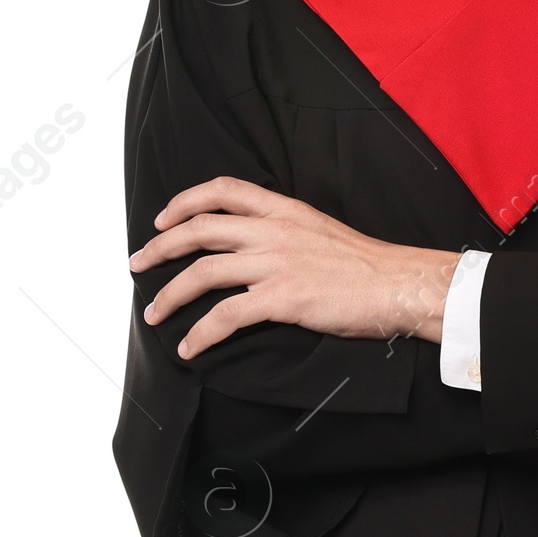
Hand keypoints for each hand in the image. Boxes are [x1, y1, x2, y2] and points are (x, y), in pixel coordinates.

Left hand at [130, 178, 458, 357]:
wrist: (400, 284)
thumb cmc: (370, 266)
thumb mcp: (323, 232)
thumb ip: (288, 233)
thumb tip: (260, 248)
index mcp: (285, 210)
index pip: (223, 190)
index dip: (185, 201)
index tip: (164, 219)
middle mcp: (275, 231)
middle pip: (200, 229)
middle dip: (160, 247)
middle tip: (137, 263)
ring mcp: (276, 264)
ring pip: (203, 272)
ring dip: (169, 294)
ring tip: (152, 312)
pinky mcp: (282, 299)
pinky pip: (226, 316)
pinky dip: (200, 332)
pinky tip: (189, 346)